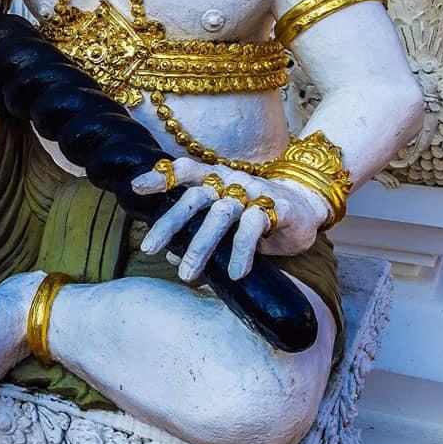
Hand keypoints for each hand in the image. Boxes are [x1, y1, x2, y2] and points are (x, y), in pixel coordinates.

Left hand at [131, 157, 329, 282]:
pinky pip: (254, 228)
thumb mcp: (225, 219)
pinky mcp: (278, 208)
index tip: (135, 188)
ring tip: (187, 274)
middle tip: (149, 248)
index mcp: (215, 177)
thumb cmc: (257, 213)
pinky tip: (234, 273)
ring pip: (221, 214)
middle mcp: (231, 180)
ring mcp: (254, 192)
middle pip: (195, 197)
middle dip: (170, 223)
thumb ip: (199, 230)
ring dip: (201, 245)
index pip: (184, 169)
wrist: (306, 207)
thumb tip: (170, 256)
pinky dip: (241, 251)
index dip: (161, 176)